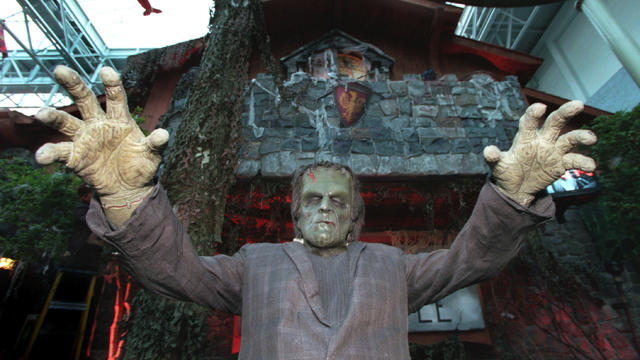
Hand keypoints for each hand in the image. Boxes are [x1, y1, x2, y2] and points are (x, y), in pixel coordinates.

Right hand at [34, 66, 167, 222]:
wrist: (128, 188)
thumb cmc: (141, 166)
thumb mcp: (152, 155)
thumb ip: (156, 144)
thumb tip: (163, 134)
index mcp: (120, 120)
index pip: (115, 98)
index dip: (111, 84)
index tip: (105, 71)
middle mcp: (99, 124)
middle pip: (84, 100)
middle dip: (73, 84)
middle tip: (59, 70)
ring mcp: (84, 138)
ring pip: (66, 122)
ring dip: (54, 117)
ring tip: (42, 114)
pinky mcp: (75, 156)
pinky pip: (59, 152)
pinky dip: (48, 153)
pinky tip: (41, 156)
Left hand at [483, 101, 596, 206]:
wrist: (517, 189)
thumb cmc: (507, 173)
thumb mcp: (498, 166)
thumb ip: (494, 158)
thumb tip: (489, 150)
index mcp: (525, 138)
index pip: (530, 122)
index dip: (534, 114)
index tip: (540, 107)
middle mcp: (542, 140)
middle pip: (555, 122)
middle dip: (566, 112)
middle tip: (578, 104)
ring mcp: (553, 151)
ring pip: (569, 139)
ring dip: (581, 136)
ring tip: (591, 138)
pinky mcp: (561, 163)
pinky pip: (574, 160)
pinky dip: (583, 162)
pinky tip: (591, 166)